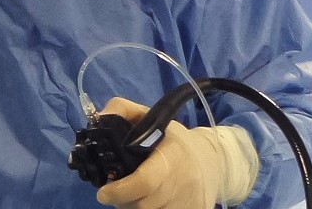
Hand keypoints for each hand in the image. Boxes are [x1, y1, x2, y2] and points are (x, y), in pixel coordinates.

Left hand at [96, 97, 256, 208]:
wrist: (211, 161)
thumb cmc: (172, 139)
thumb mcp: (150, 117)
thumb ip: (123, 111)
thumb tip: (100, 117)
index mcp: (171, 154)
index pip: (145, 181)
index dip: (121, 190)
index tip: (103, 193)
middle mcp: (183, 180)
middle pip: (143, 204)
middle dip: (123, 200)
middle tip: (114, 192)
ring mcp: (190, 201)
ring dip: (134, 207)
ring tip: (131, 195)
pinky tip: (148, 201)